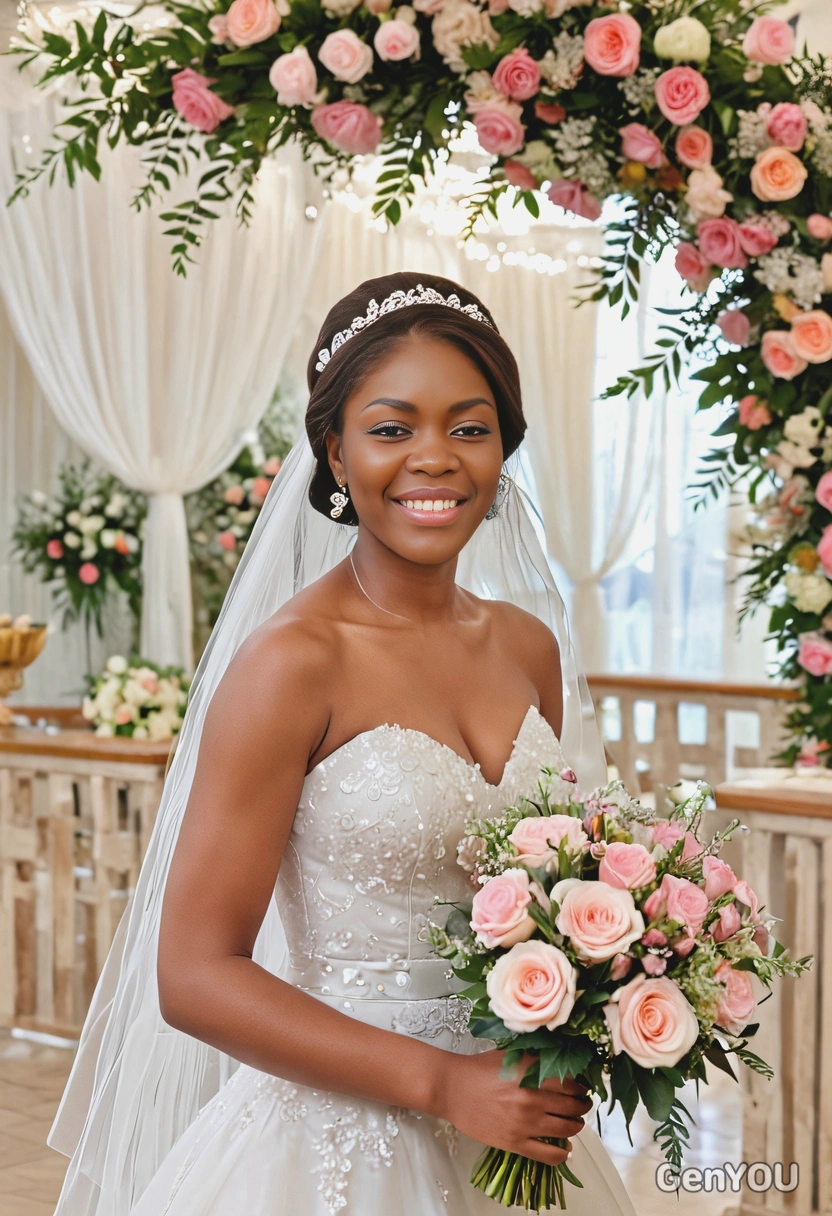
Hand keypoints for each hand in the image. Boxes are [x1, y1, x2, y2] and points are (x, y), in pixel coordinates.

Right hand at [437, 1049, 591, 1166]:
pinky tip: (565, 1149)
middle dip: (582, 1107)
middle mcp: (532, 1099)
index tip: (582, 1089)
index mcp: (532, 1074)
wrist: (452, 1089)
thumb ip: (536, 1057)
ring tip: (574, 1123)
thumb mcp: (511, 1054)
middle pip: (573, 1107)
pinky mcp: (515, 1143)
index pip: (572, 1084)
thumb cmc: (479, 1069)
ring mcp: (524, 1123)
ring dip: (576, 1127)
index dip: (582, 1087)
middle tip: (582, 1105)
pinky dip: (562, 1154)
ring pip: (566, 1130)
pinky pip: (548, 1155)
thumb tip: (561, 1058)